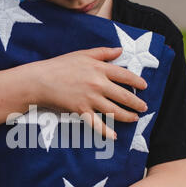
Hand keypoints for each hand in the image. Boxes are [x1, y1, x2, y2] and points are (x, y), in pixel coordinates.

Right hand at [30, 47, 147, 139]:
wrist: (41, 80)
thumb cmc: (61, 65)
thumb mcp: (83, 54)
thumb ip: (103, 53)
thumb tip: (120, 50)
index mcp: (100, 69)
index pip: (125, 76)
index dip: (137, 82)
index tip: (144, 87)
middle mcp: (98, 84)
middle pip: (124, 96)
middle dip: (137, 103)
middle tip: (144, 108)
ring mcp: (90, 99)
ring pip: (115, 111)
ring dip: (127, 116)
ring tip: (134, 118)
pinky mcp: (81, 111)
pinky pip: (97, 124)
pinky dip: (106, 132)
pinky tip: (114, 136)